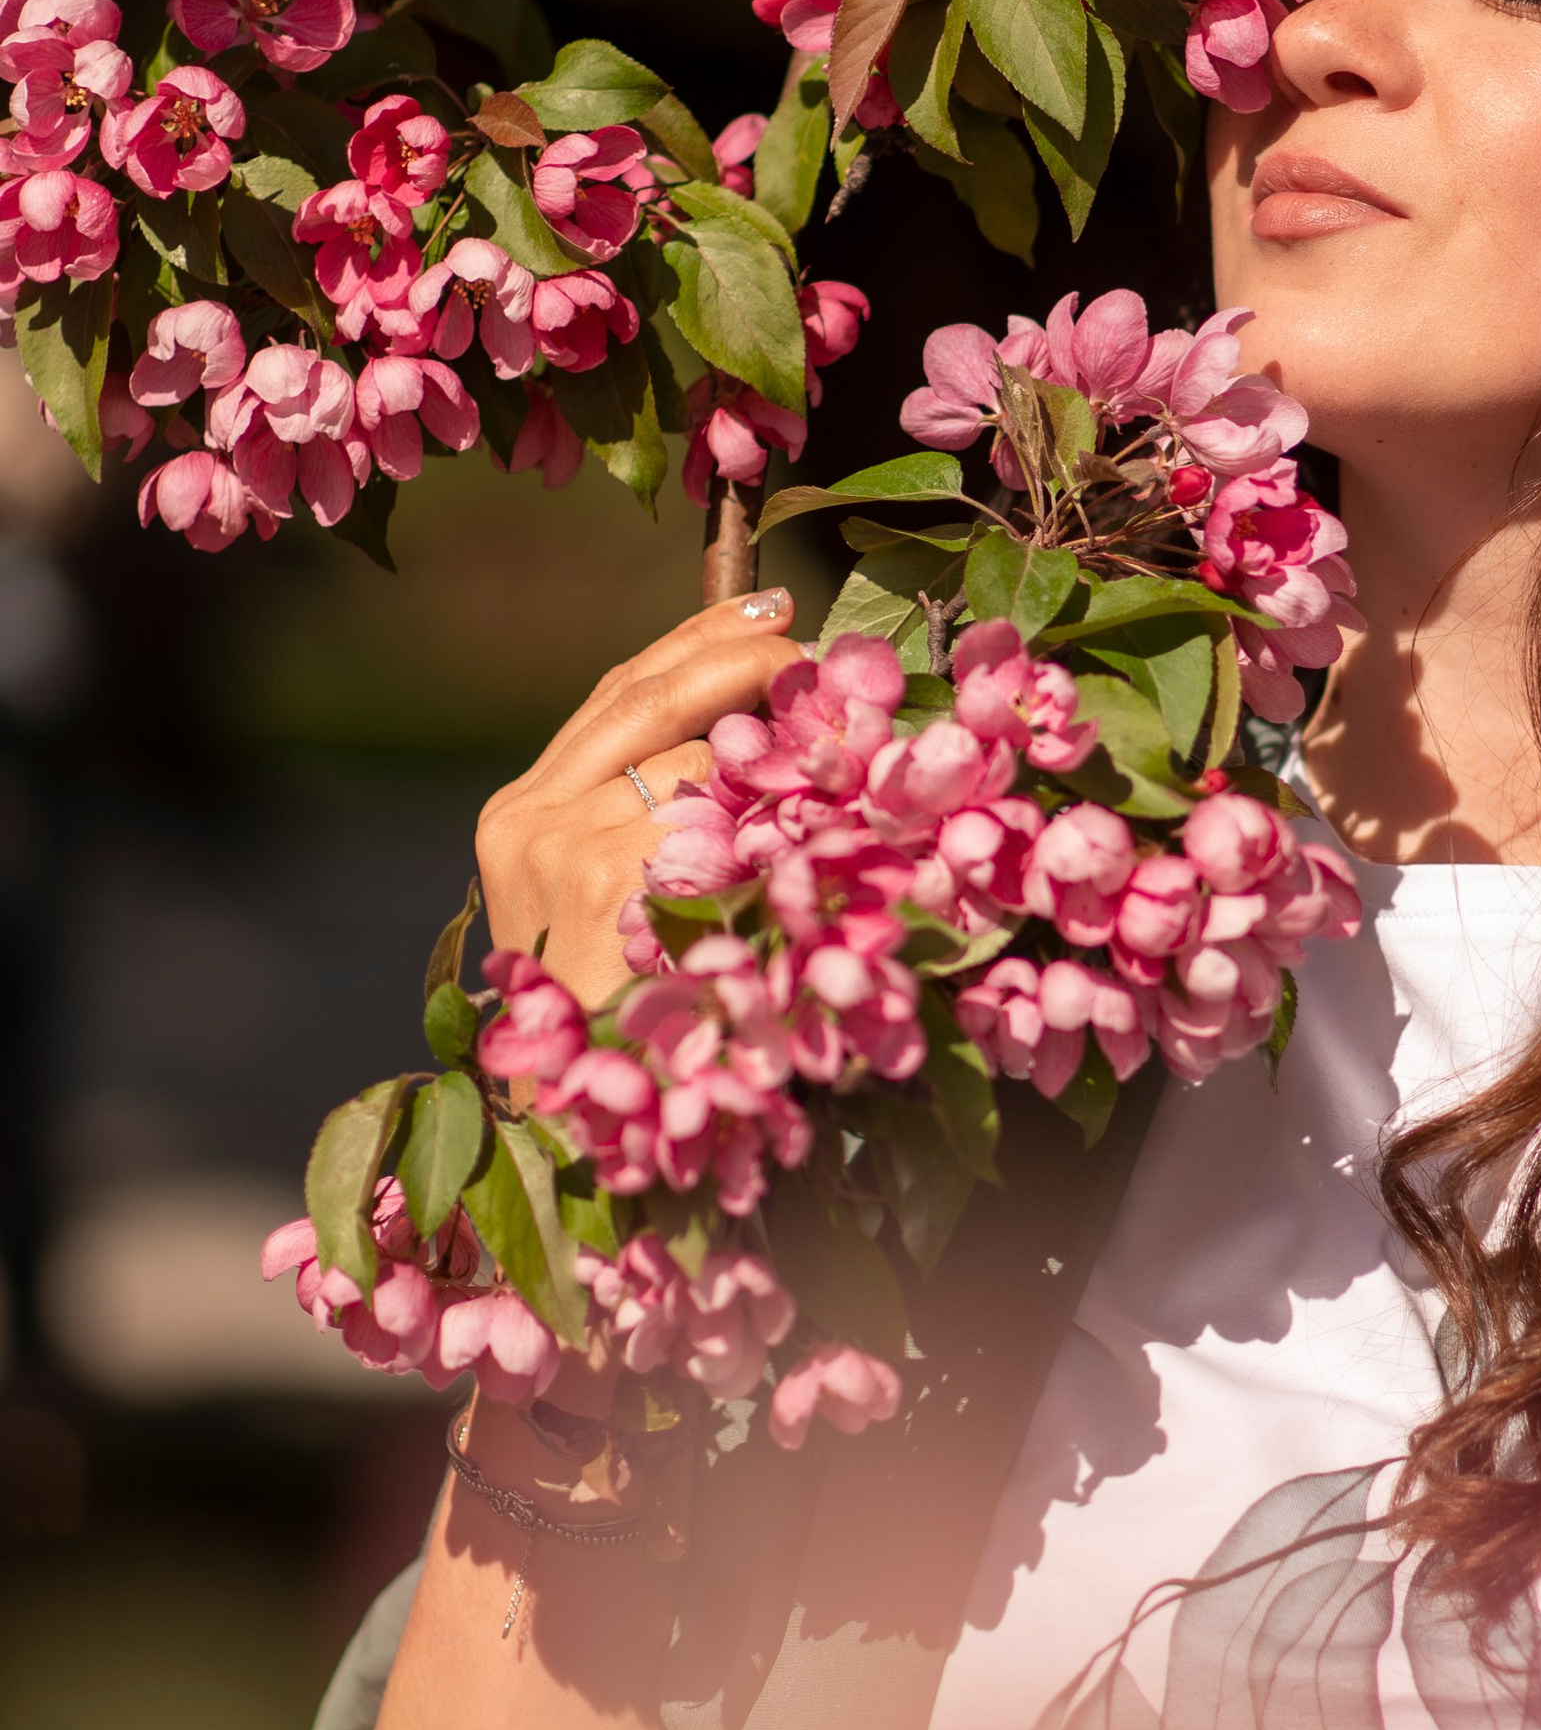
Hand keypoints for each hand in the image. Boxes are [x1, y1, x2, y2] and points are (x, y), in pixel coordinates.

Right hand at [477, 588, 798, 1008]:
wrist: (578, 1120)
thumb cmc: (619, 1017)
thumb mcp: (611, 902)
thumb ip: (653, 814)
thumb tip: (759, 723)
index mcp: (522, 814)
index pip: (618, 695)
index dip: (696, 644)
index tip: (765, 609)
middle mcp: (529, 816)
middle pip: (648, 694)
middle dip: (741, 656)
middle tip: (811, 641)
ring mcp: (563, 845)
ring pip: (697, 757)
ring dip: (774, 761)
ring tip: (829, 778)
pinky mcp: (606, 877)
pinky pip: (716, 817)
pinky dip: (768, 823)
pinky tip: (795, 848)